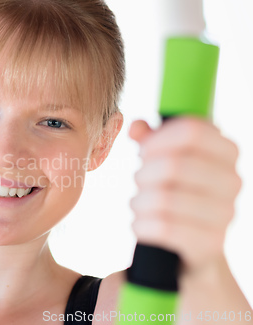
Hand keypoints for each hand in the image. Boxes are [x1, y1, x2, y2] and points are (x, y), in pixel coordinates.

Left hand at [128, 117, 240, 275]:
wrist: (192, 243)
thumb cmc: (176, 189)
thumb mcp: (164, 158)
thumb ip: (150, 139)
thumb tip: (136, 127)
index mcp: (226, 151)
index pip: (191, 130)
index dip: (158, 139)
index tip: (143, 151)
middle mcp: (233, 180)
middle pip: (174, 165)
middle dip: (144, 173)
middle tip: (138, 181)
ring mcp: (226, 214)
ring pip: (164, 199)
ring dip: (139, 201)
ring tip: (139, 204)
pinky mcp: (211, 243)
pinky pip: (163, 228)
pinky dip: (141, 225)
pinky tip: (141, 224)